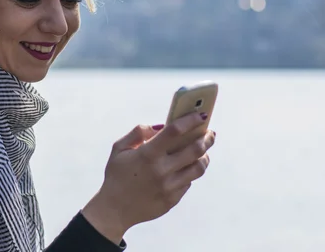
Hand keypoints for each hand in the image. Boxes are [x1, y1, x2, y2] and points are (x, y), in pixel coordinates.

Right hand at [82, 112, 215, 242]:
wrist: (114, 210)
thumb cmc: (117, 174)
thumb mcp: (119, 148)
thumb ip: (138, 132)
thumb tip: (161, 126)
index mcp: (147, 154)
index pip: (175, 131)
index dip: (190, 120)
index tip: (201, 115)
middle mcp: (161, 170)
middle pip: (195, 149)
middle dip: (207, 137)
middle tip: (210, 132)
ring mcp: (169, 187)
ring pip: (198, 168)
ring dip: (205, 156)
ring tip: (204, 150)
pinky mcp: (172, 199)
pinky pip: (188, 182)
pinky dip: (190, 172)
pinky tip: (187, 167)